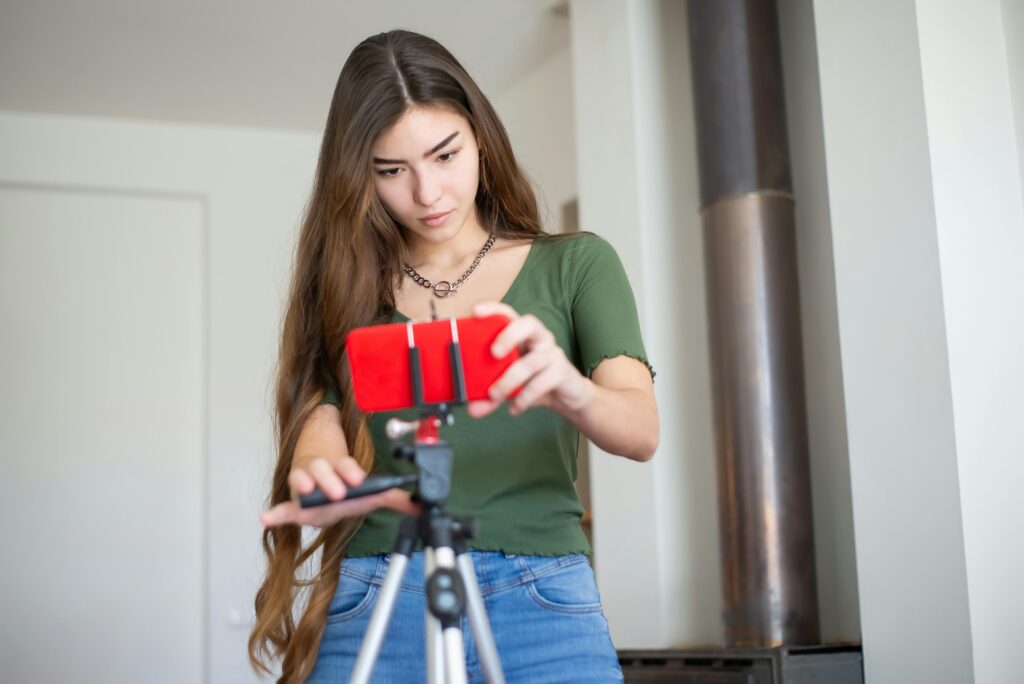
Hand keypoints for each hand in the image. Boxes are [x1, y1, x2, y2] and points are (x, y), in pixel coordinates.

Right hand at [260, 455, 419, 527]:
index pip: (347, 467)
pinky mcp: (293, 501)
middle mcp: (322, 473)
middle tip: (339, 491)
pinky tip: (267, 518)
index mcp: (342, 469)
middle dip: (331, 480)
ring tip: (305, 491)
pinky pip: (283, 507)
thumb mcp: (370, 491)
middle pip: (324, 471)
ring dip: (303, 485)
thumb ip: (394, 497)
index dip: (352, 471)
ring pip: (302, 480)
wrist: (322, 477)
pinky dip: (275, 514)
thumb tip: (421, 505)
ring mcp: (305, 484)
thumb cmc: (346, 486)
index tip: (358, 479)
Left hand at [467, 302, 593, 418]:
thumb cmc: (533, 381)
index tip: (475, 313)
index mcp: (522, 334)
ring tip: (494, 395)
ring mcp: (553, 353)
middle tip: (493, 353)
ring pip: (532, 361)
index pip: (509, 314)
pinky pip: (542, 382)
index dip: (493, 310)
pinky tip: (515, 408)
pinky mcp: (562, 372)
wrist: (565, 397)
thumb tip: (472, 409)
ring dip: (509, 380)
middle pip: (528, 324)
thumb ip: (490, 395)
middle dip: (509, 335)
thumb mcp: (509, 385)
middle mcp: (539, 338)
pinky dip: (525, 397)